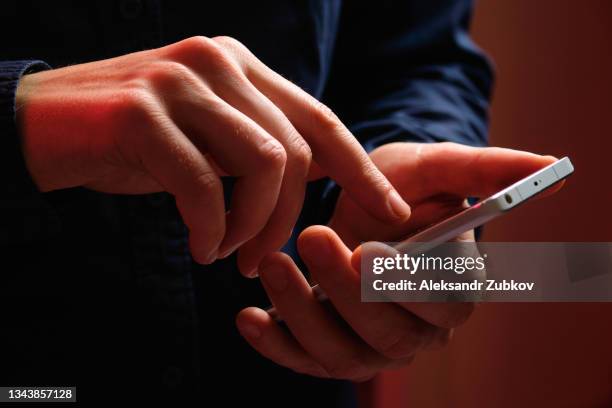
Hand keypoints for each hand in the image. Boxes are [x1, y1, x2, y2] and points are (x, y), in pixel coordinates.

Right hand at [15, 36, 410, 269]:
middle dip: (290, 219)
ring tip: (229, 256)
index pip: (320, 119)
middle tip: (261, 260)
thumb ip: (252, 146)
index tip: (391, 212)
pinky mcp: (143, 113)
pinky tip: (199, 247)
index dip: (361, 169)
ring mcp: (181, 82)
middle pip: (298, 151)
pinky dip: (210, 228)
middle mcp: (219, 63)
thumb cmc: (131, 141)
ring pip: (264, 164)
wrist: (41, 125)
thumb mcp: (205, 139)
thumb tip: (308, 183)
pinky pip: (204, 184)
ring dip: (254, 227)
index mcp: (241, 68)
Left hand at [236, 142, 560, 379]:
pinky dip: (277, 345)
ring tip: (271, 263)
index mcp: (453, 288)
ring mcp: (372, 344)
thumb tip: (551, 166)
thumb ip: (486, 168)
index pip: (440, 301)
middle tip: (310, 237)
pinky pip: (305, 360)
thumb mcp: (437, 167)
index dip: (405, 283)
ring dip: (303, 313)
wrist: (362, 204)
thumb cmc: (404, 186)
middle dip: (343, 291)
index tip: (367, 248)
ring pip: (342, 352)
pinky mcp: (329, 347)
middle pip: (386, 332)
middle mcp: (417, 328)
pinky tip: (249, 317)